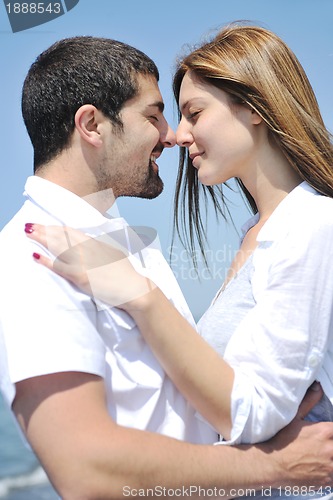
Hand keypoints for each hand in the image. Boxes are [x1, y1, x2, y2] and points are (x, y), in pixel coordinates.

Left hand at [25, 223, 154, 306]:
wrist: (134, 288)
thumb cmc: (126, 273)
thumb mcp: (114, 252)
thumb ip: (101, 246)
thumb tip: (92, 241)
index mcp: (96, 243)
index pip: (72, 232)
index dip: (57, 228)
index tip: (45, 225)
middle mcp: (88, 249)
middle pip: (62, 236)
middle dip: (44, 230)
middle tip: (30, 225)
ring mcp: (84, 262)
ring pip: (58, 248)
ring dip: (42, 239)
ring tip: (29, 233)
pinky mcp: (81, 276)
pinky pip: (60, 267)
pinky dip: (47, 261)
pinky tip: (36, 255)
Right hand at [262, 382, 332, 486]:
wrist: (272, 464)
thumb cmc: (283, 440)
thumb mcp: (294, 417)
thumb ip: (309, 401)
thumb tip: (318, 387)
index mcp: (325, 431)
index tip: (329, 434)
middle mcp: (331, 448)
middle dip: (332, 443)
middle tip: (326, 445)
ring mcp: (331, 466)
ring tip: (325, 456)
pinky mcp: (328, 481)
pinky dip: (331, 472)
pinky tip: (323, 467)